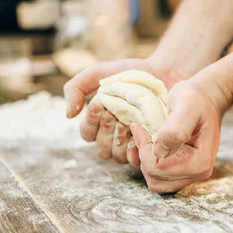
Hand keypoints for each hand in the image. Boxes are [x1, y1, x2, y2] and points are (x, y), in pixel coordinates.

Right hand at [63, 59, 182, 166]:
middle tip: (116, 113)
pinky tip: (140, 134)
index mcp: (100, 122)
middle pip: (101, 147)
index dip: (90, 122)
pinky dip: (135, 150)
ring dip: (120, 140)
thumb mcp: (100, 73)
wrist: (163, 73)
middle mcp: (114, 135)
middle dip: (106, 130)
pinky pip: (136, 159)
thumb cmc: (131, 73)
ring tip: (130, 122)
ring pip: (117, 155)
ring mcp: (132, 142)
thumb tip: (68, 115)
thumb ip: (77, 87)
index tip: (100, 103)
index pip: (87, 134)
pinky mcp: (149, 146)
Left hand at [129, 80, 223, 193]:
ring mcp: (190, 175)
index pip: (160, 169)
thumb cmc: (196, 99)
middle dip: (144, 157)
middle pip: (156, 180)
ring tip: (147, 138)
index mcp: (200, 163)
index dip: (144, 149)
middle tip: (143, 132)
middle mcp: (197, 174)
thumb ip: (175, 129)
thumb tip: (159, 152)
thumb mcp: (186, 107)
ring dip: (145, 161)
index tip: (139, 127)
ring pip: (155, 182)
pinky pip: (158, 177)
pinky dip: (149, 163)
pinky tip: (150, 145)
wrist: (205, 98)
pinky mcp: (182, 172)